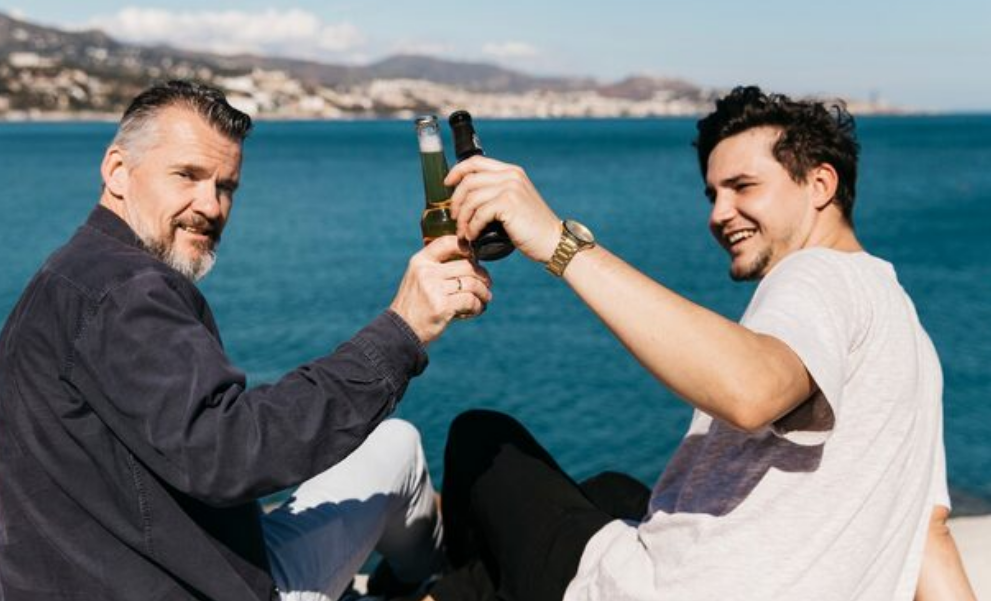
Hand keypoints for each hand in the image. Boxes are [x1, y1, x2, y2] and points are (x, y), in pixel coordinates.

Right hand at [389, 236, 492, 344]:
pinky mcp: (442, 307)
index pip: (448, 242)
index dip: (466, 247)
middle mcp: (426, 272)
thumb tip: (471, 257)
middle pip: (467, 265)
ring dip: (484, 292)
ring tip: (485, 298)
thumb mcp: (418, 277)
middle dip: (482, 275)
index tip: (474, 257)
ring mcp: (434, 289)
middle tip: (487, 284)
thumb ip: (437, 266)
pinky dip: (478, 306)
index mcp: (420, 261)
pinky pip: (471, 301)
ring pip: (472, 283)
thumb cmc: (415, 303)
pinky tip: (477, 309)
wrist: (401, 329)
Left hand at [445, 156, 561, 263]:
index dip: (457, 171)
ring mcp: (510, 188)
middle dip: (455, 200)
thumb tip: (467, 199)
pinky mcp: (509, 204)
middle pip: (469, 180)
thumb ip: (497, 193)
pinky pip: (479, 213)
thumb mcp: (515, 202)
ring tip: (463, 232)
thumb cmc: (531, 227)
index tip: (447, 184)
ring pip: (471, 198)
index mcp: (511, 171)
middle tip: (455, 218)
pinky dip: (471, 227)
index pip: (476, 162)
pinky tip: (473, 236)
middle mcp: (511, 175)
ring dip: (462, 218)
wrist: (553, 241)